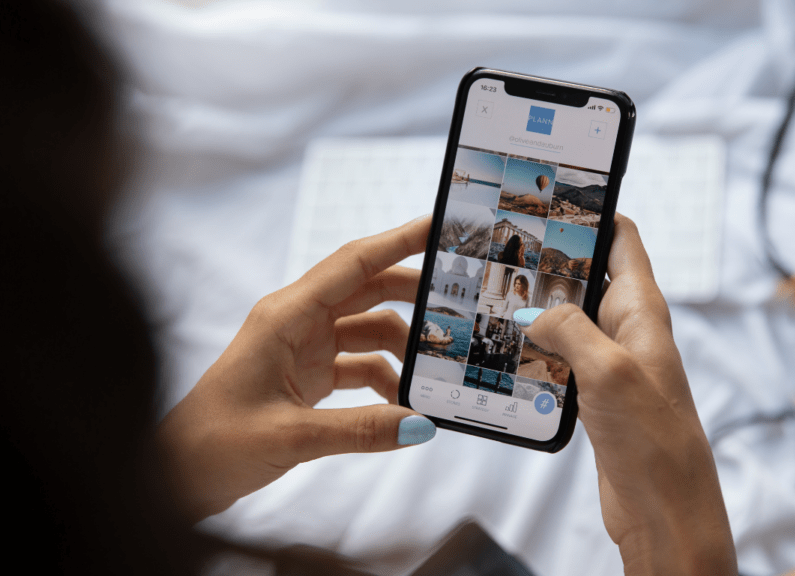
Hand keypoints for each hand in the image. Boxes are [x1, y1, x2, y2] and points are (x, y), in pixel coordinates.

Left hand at [158, 217, 434, 521]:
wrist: (177, 475)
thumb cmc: (213, 443)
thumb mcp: (292, 436)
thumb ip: (361, 430)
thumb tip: (421, 424)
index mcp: (285, 316)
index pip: (353, 264)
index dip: (398, 241)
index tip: (439, 224)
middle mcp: (296, 323)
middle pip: (368, 290)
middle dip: (413, 294)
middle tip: (458, 301)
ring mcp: (302, 348)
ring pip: (368, 329)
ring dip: (401, 349)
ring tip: (433, 374)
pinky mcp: (306, 376)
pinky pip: (360, 364)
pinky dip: (385, 381)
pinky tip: (400, 407)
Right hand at [518, 215, 736, 575]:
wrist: (665, 508)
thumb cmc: (655, 440)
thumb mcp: (608, 371)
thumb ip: (570, 329)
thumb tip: (535, 312)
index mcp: (644, 309)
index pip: (622, 239)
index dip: (592, 212)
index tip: (553, 196)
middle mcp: (630, 329)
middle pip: (588, 276)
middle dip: (550, 264)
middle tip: (504, 252)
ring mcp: (613, 362)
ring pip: (570, 319)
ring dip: (539, 311)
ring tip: (496, 299)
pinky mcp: (597, 394)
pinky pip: (562, 358)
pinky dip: (538, 352)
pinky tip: (509, 353)